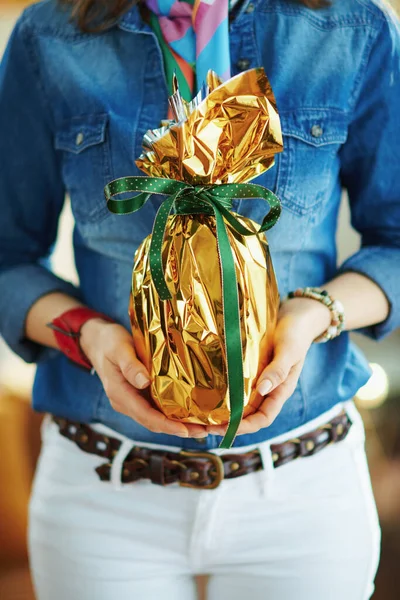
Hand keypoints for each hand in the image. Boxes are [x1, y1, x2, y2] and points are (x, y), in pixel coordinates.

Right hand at [80, 318, 207, 437]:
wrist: (98, 341)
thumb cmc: (109, 342)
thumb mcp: (118, 348)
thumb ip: (130, 365)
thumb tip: (144, 382)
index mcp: (120, 394)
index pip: (146, 415)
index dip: (166, 425)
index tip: (185, 429)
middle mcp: (127, 403)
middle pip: (155, 422)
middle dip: (180, 429)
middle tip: (205, 431)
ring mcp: (134, 401)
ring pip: (159, 418)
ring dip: (181, 425)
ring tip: (206, 427)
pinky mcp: (141, 396)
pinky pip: (159, 409)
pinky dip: (176, 414)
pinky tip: (193, 414)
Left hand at [206, 297, 330, 435]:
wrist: (298, 316)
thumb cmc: (296, 333)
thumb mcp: (289, 351)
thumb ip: (278, 370)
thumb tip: (262, 390)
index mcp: (280, 390)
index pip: (262, 418)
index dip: (244, 427)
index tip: (224, 429)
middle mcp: (268, 389)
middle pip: (247, 415)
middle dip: (227, 424)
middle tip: (203, 426)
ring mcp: (259, 379)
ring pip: (240, 402)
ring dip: (223, 411)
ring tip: (200, 414)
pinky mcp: (251, 368)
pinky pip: (236, 385)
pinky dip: (223, 392)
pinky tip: (207, 390)